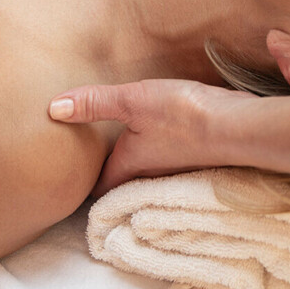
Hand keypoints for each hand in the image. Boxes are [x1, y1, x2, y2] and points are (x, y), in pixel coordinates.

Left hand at [49, 79, 257, 196]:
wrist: (237, 126)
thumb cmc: (182, 115)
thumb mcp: (133, 101)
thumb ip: (94, 103)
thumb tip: (52, 108)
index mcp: (129, 166)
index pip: (100, 188)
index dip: (85, 185)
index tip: (71, 183)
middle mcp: (150, 176)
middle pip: (124, 185)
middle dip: (110, 180)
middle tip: (92, 172)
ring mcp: (175, 171)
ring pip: (148, 177)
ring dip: (137, 169)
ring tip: (125, 155)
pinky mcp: (196, 160)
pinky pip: (170, 166)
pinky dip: (161, 159)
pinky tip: (163, 141)